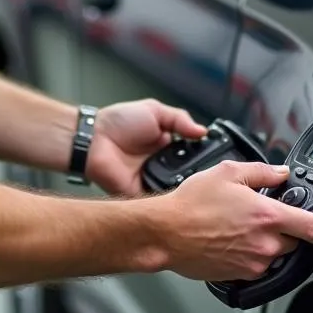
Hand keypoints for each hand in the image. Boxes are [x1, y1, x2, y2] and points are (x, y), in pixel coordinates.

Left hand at [87, 98, 206, 196]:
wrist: (94, 138)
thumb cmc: (119, 122)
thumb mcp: (154, 111)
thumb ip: (180, 119)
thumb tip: (203, 131)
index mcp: (167, 146)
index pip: (192, 156)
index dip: (204, 158)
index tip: (219, 160)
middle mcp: (162, 166)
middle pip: (187, 175)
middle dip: (198, 176)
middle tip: (212, 176)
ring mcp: (152, 181)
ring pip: (175, 190)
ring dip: (184, 187)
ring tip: (199, 187)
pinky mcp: (140, 195)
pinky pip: (158, 201)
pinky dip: (166, 199)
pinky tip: (178, 195)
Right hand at [154, 161, 312, 282]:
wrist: (165, 233)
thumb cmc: (190, 204)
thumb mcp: (227, 173)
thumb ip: (262, 172)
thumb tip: (281, 173)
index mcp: (267, 217)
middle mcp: (265, 244)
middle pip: (297, 243)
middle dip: (288, 230)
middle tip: (266, 217)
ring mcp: (253, 263)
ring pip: (276, 255)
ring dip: (268, 243)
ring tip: (242, 227)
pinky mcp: (240, 276)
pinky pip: (258, 266)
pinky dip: (252, 255)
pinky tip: (233, 240)